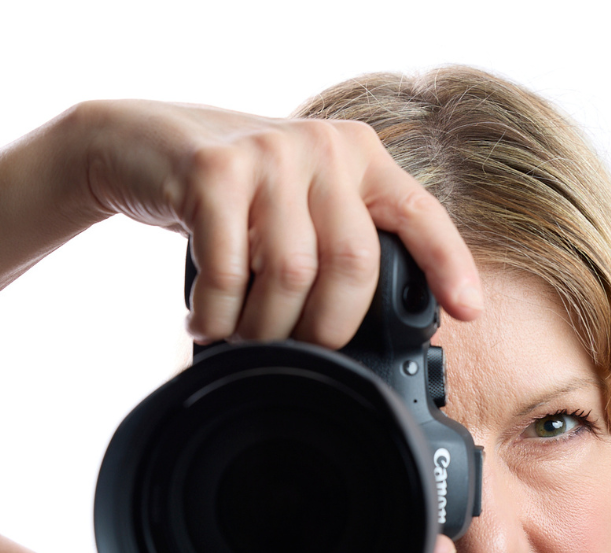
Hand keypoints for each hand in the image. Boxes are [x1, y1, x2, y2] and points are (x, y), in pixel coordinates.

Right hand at [78, 100, 482, 345]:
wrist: (141, 144)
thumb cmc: (235, 195)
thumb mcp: (299, 204)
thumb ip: (336, 241)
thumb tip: (365, 335)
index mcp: (360, 159)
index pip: (420, 214)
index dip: (450, 265)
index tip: (469, 312)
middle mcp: (324, 149)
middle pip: (355, 265)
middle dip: (329, 328)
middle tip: (298, 349)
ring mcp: (269, 153)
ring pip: (292, 274)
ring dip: (266, 328)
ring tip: (244, 337)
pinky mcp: (213, 169)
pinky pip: (229, 270)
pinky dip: (217, 314)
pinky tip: (205, 323)